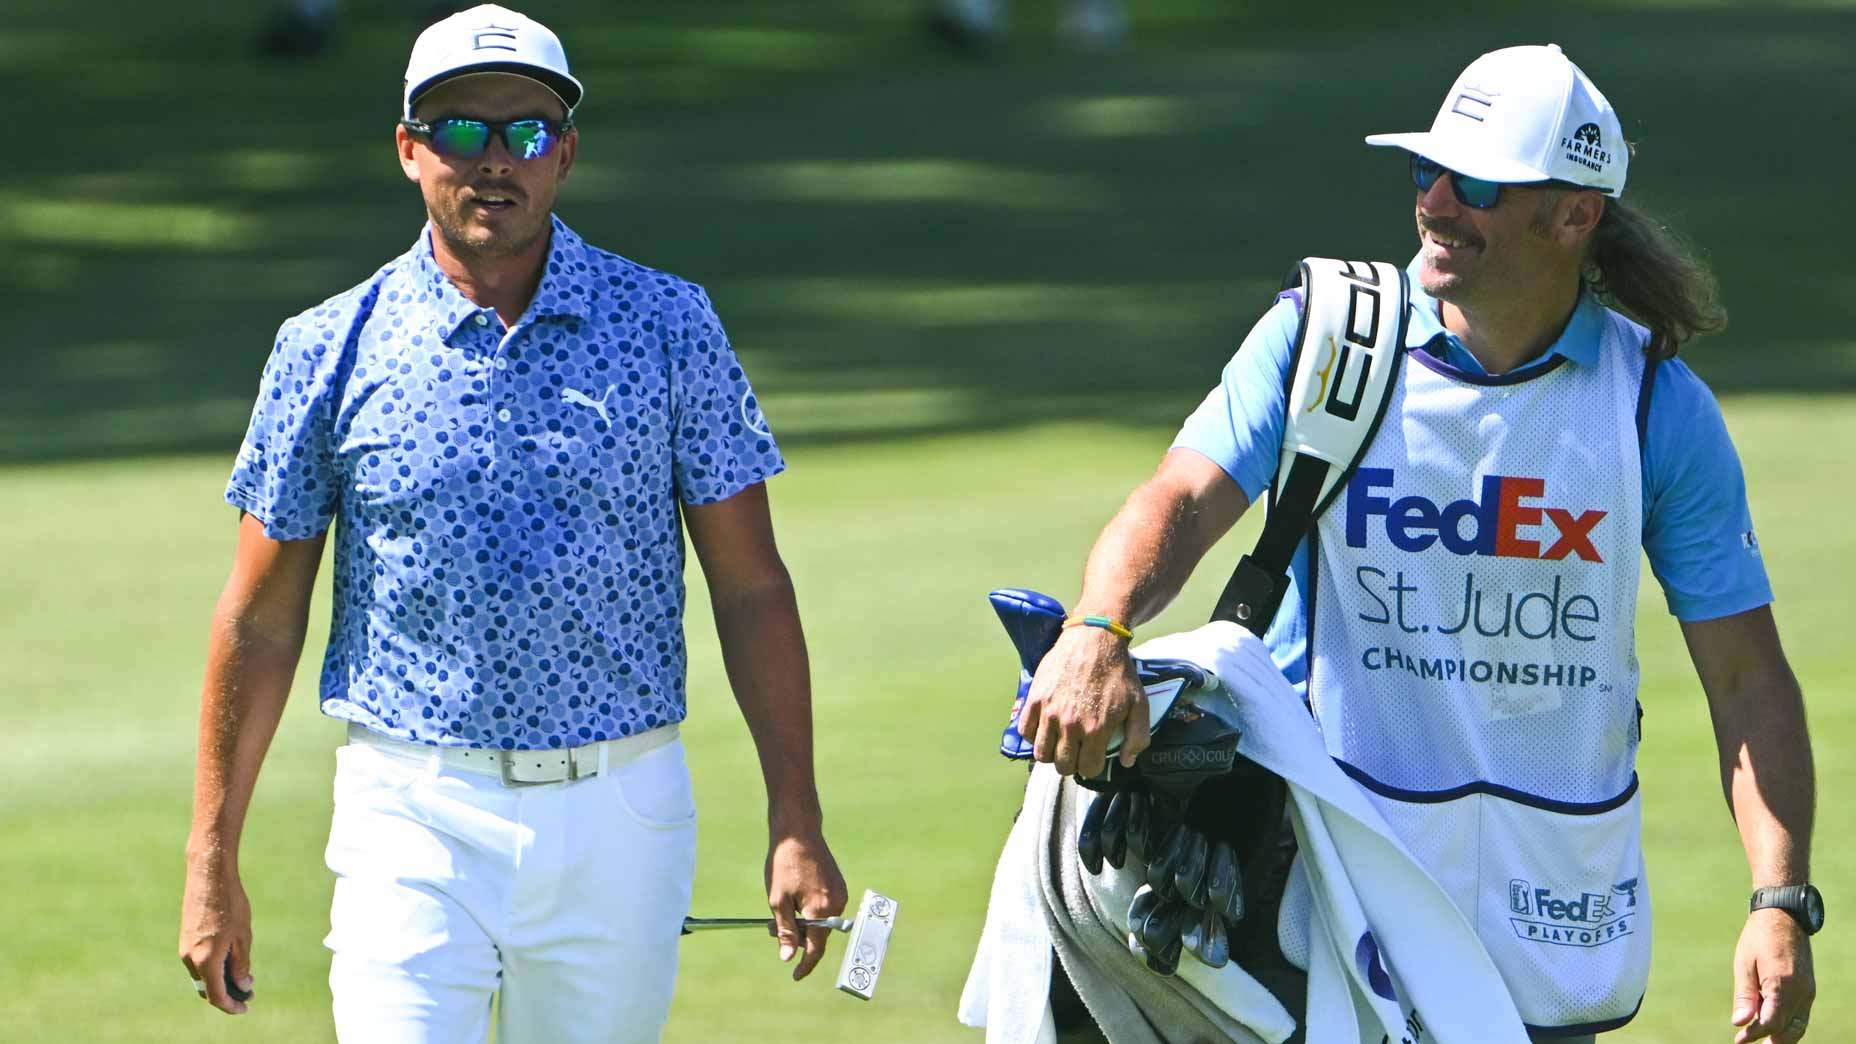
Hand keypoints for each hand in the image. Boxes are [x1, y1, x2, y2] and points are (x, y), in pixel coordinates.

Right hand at [178, 848, 253, 1013]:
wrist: (208, 876)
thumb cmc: (230, 904)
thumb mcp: (243, 936)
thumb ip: (241, 964)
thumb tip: (242, 986)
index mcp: (205, 960)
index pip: (216, 995)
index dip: (231, 1006)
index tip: (245, 1008)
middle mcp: (189, 958)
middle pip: (208, 987)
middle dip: (228, 993)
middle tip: (249, 990)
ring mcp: (185, 948)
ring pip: (202, 975)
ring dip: (221, 979)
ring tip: (244, 973)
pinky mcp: (185, 938)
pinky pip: (198, 962)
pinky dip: (213, 966)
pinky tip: (230, 959)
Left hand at [765, 830, 847, 981]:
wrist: (799, 831)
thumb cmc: (785, 863)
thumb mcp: (778, 900)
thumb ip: (786, 930)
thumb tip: (787, 956)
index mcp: (821, 910)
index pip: (816, 948)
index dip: (805, 964)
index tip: (795, 975)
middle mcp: (836, 904)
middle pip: (818, 935)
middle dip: (797, 937)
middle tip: (772, 928)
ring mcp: (840, 894)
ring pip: (821, 922)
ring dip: (803, 923)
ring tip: (782, 909)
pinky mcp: (839, 885)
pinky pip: (825, 908)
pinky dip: (810, 911)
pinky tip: (795, 898)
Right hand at [1017, 625, 1147, 778]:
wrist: (1094, 639)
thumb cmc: (1118, 672)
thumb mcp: (1140, 704)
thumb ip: (1137, 738)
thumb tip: (1126, 761)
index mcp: (1096, 729)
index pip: (1088, 768)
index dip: (1092, 765)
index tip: (1093, 755)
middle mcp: (1070, 725)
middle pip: (1063, 766)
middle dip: (1071, 762)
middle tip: (1075, 749)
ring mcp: (1049, 712)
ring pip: (1041, 753)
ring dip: (1051, 752)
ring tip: (1058, 741)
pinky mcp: (1035, 698)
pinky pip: (1025, 731)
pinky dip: (1033, 734)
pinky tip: (1044, 727)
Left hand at [1731, 909, 1814, 1041]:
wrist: (1784, 916)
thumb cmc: (1758, 937)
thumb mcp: (1744, 964)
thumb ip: (1744, 995)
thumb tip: (1739, 1023)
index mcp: (1782, 984)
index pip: (1770, 1022)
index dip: (1754, 1034)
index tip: (1738, 1040)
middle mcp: (1800, 991)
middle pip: (1788, 1029)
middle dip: (1772, 1041)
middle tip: (1750, 1043)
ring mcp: (1808, 990)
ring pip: (1799, 1025)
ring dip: (1784, 1037)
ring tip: (1765, 1042)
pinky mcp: (1809, 988)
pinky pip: (1801, 1014)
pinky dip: (1790, 1025)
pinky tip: (1775, 1027)